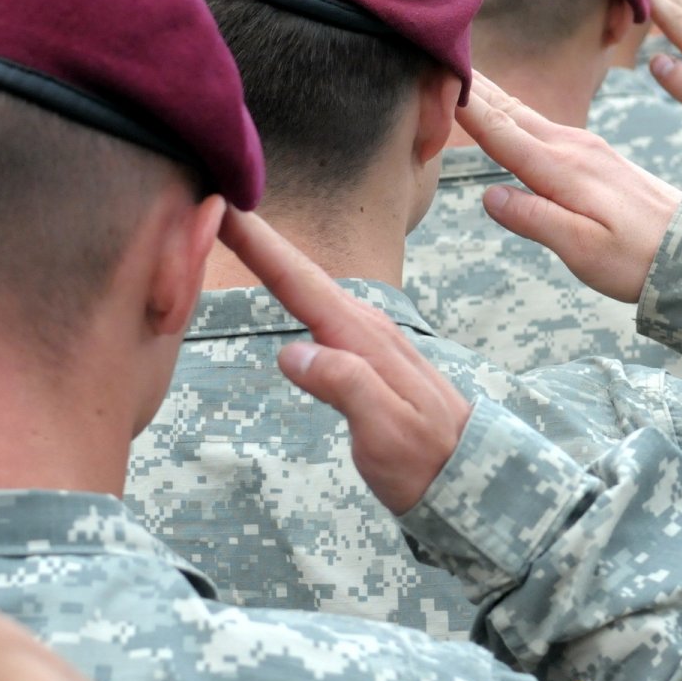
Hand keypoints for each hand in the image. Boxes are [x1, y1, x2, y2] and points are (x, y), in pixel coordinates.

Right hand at [218, 210, 472, 512]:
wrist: (471, 477)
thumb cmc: (427, 460)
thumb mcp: (386, 432)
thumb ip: (346, 385)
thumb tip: (292, 351)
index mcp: (364, 339)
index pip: (300, 282)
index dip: (259, 244)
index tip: (224, 205)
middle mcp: (366, 327)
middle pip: (299, 272)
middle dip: (256, 237)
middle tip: (210, 203)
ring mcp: (368, 339)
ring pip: (308, 288)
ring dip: (271, 257)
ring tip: (231, 229)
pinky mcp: (365, 355)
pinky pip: (318, 310)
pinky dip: (291, 287)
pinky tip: (279, 283)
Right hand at [453, 73, 681, 301]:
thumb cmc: (637, 257)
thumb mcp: (583, 249)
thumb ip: (536, 219)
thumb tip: (490, 195)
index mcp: (563, 169)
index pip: (501, 132)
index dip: (464, 106)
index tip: (435, 74)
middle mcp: (572, 148)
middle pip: (510, 110)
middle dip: (472, 85)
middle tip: (437, 51)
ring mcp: (586, 148)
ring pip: (525, 114)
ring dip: (490, 93)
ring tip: (460, 72)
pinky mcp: (595, 156)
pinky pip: (542, 126)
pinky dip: (514, 112)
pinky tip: (506, 110)